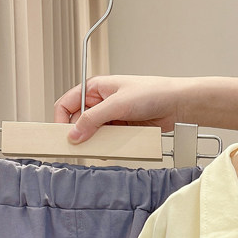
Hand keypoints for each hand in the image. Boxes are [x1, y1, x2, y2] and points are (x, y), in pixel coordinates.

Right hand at [54, 75, 183, 142]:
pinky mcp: (122, 129)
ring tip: (101, 147)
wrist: (176, 105)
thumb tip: (74, 134)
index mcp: (95, 89)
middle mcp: (101, 102)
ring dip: (96, 143)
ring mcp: (111, 117)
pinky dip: (108, 147)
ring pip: (93, 134)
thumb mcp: (117, 105)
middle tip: (81, 148)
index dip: (61, 120)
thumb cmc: (152, 93)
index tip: (64, 137)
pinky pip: (108, 141)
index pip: (67, 104)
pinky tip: (113, 149)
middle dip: (79, 135)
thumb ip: (93, 120)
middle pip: (79, 122)